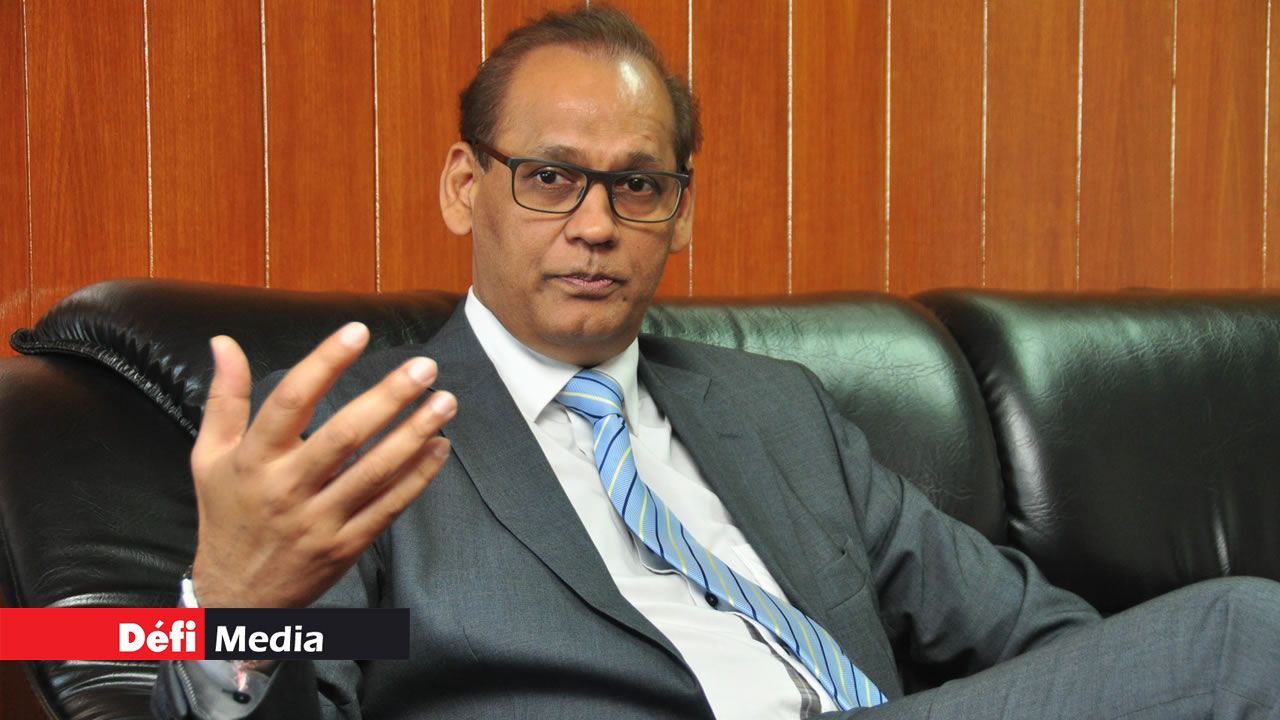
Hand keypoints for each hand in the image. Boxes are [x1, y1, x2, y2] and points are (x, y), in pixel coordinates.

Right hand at [189, 322, 455, 607]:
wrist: (235, 598)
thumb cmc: (226, 515)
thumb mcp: (210, 457)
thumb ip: (224, 399)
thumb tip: (225, 342)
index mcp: (253, 460)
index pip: (291, 401)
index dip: (326, 362)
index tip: (359, 331)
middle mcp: (286, 489)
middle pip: (344, 435)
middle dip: (389, 398)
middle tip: (425, 367)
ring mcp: (319, 521)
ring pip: (374, 472)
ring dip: (414, 434)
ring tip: (445, 401)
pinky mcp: (345, 546)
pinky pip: (388, 507)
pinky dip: (417, 476)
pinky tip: (439, 447)